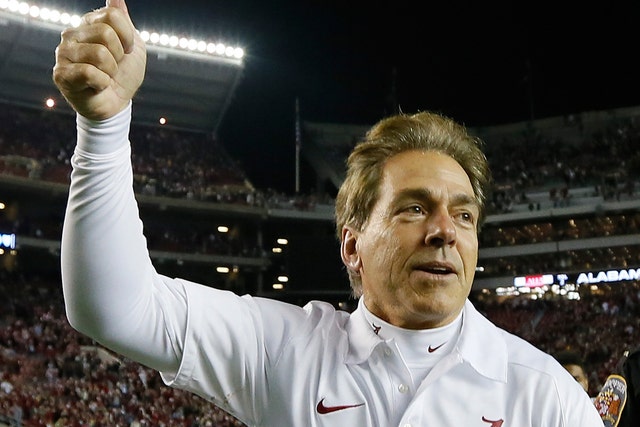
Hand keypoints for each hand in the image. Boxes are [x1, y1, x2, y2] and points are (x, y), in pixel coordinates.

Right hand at [52, 0, 145, 120]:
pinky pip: (91, 73)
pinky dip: (102, 83)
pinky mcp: (61, 74)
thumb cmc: (124, 76)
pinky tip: (96, 86)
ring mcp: (63, 53)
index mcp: (89, 24)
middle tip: (112, 68)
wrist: (117, 105)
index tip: (125, 51)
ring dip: (110, 71)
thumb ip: (123, 22)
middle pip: (106, 33)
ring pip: (100, 54)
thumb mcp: (133, 47)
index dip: (127, 37)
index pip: (113, 15)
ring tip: (104, 77)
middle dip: (118, 56)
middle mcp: (72, 34)